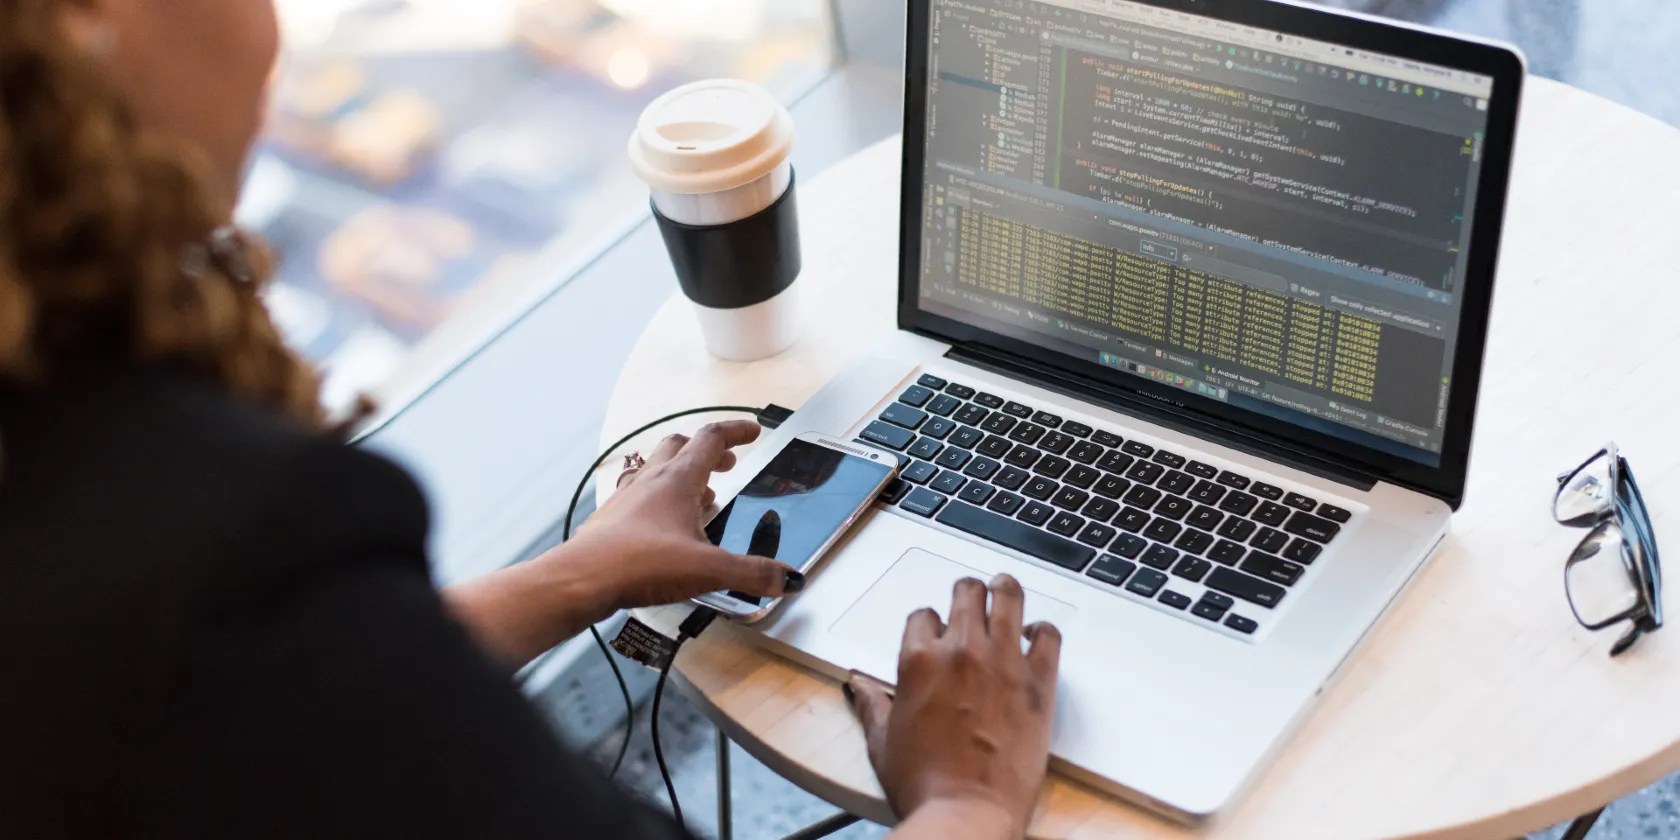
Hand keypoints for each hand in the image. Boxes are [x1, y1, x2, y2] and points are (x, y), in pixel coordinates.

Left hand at [567, 419, 799, 612]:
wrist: (582, 579)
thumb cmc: (640, 563)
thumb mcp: (709, 570)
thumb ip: (752, 573)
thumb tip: (787, 578)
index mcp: (678, 479)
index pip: (712, 438)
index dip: (736, 431)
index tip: (752, 430)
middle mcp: (651, 480)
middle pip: (680, 445)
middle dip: (707, 450)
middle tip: (726, 463)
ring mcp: (627, 498)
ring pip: (656, 468)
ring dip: (682, 473)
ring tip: (701, 496)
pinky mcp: (612, 520)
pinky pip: (639, 495)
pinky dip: (658, 499)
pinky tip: (665, 525)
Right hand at [848, 575, 1061, 838]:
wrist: (967, 812)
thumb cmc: (925, 783)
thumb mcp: (882, 741)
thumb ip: (871, 704)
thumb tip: (856, 685)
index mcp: (918, 660)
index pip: (923, 615)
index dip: (929, 623)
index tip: (935, 633)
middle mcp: (961, 651)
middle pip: (966, 592)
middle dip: (967, 593)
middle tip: (971, 598)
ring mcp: (1003, 662)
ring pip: (1008, 597)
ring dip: (1004, 590)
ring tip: (1004, 589)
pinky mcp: (1038, 682)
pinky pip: (1048, 635)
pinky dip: (1043, 630)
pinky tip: (1037, 635)